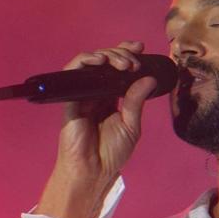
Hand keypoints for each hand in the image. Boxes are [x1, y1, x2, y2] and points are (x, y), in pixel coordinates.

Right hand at [36, 41, 157, 217]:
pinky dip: (86, 60)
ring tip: (124, 63)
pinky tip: (100, 60)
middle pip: (105, 61)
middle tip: (134, 61)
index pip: (118, 69)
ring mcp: (82, 93)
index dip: (127, 53)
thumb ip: (136, 101)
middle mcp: (96, 92)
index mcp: (111, 97)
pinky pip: (73, 72)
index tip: (141, 48)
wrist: (94, 170)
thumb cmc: (111, 152)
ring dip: (108, 55)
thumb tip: (148, 78)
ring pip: (90, 62)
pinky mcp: (70, 97)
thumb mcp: (131, 125)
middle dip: (121, 54)